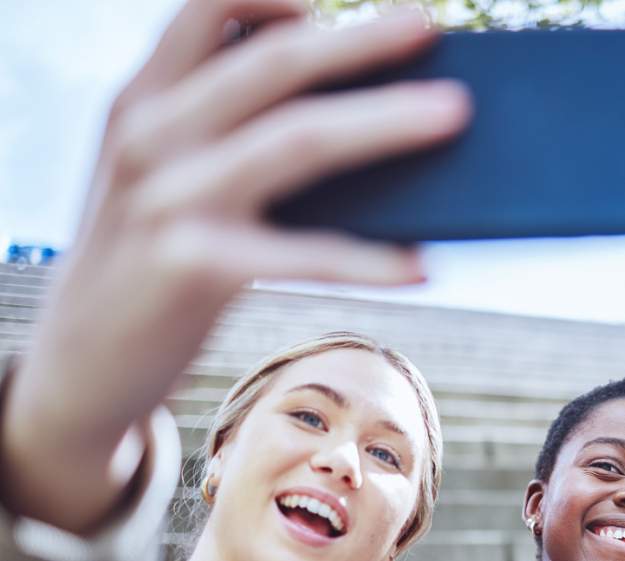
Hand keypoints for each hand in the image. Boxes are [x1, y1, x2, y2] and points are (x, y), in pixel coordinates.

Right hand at [0, 0, 470, 532]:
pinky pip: (306, 256)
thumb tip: (353, 116)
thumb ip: (223, 135)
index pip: (203, 8)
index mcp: (143, 101)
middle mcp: (150, 135)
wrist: (77, 367)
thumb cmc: (146, 264)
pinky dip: (371, 260)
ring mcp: (169, 200)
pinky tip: (422, 264)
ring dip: (385, 121)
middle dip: (359, 41)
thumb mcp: (159, 180)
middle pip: (274, 62)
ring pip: (300, 140)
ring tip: (452, 115)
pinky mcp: (193, 269)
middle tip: (427, 25)